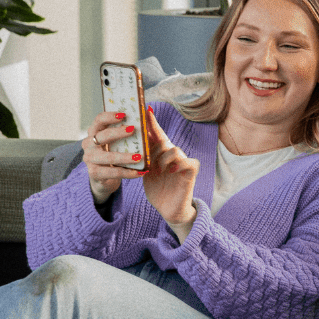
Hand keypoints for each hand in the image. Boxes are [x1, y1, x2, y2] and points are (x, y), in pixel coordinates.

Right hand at [83, 111, 145, 204]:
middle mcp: (89, 143)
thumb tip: (149, 110)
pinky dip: (126, 173)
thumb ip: (137, 127)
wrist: (108, 179)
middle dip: (117, 132)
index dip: (109, 116)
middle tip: (133, 130)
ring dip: (123, 156)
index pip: (99, 120)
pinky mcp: (94, 173)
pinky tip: (139, 173)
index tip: (124, 115)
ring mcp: (89, 159)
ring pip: (107, 156)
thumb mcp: (127, 140)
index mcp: (96, 132)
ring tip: (139, 157)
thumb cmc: (120, 153)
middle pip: (102, 136)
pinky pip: (111, 172)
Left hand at [140, 109, 198, 225]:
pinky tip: (169, 171)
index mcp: (160, 154)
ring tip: (157, 168)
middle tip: (144, 120)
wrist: (169, 209)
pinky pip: (186, 161)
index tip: (143, 108)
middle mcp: (172, 155)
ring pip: (173, 149)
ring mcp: (182, 162)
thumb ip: (141, 156)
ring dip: (162, 157)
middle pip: (164, 137)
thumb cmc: (158, 189)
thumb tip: (127, 142)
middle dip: (153, 130)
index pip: (155, 134)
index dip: (150, 122)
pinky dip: (177, 165)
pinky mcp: (190, 171)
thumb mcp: (145, 171)